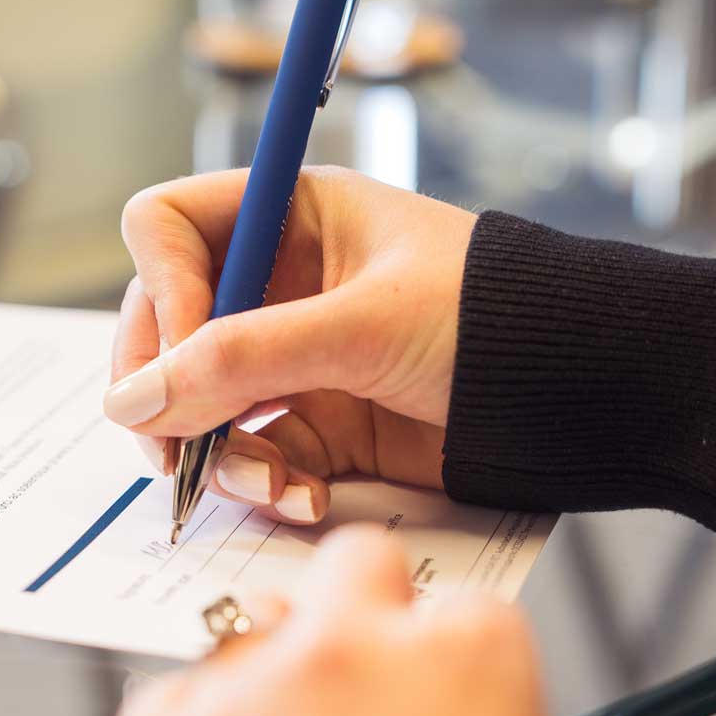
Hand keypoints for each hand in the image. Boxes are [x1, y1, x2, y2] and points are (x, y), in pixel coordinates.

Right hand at [103, 167, 476, 524]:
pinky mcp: (321, 424)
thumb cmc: (490, 321)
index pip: (168, 230)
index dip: (161, 290)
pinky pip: (255, 455)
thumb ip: (240, 361)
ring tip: (267, 484)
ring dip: (218, 453)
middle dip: (166, 392)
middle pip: (167, 327)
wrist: (583, 392)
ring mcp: (296, 357)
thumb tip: (132, 403)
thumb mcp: (359, 328)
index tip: (184, 357)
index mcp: (291, 218)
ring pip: (201, 403)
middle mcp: (281, 282)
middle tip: (169, 451)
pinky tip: (305, 498)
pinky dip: (267, 483)